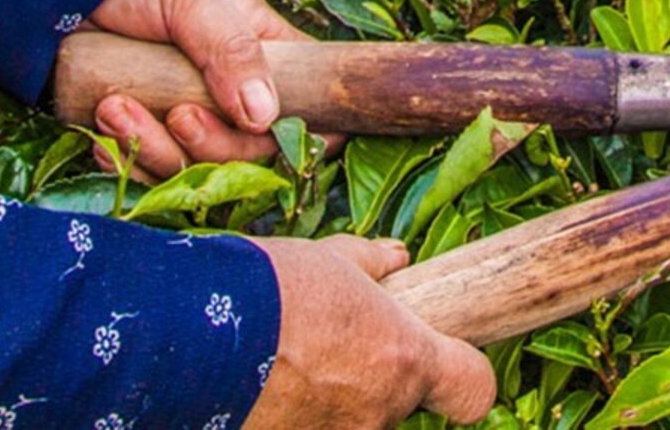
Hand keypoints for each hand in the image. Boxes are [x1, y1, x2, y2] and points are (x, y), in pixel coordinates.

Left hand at [76, 0, 305, 178]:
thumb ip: (232, 50)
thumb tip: (265, 115)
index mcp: (264, 56)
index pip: (307, 111)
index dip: (301, 137)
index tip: (263, 136)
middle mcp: (231, 97)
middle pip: (246, 155)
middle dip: (209, 145)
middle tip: (177, 114)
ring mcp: (184, 119)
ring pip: (192, 169)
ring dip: (151, 148)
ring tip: (115, 106)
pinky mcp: (140, 135)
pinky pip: (143, 172)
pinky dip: (122, 155)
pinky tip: (103, 121)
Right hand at [245, 236, 496, 427]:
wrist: (194, 334)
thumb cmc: (271, 288)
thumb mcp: (331, 261)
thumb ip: (372, 263)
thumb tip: (397, 257)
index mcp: (405, 359)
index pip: (474, 390)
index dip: (464, 373)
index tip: (447, 356)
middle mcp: (379, 412)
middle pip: (400, 403)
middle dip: (375, 377)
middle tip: (334, 345)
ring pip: (352, 419)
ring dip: (332, 396)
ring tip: (289, 362)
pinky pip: (309, 427)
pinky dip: (295, 412)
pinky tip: (264, 385)